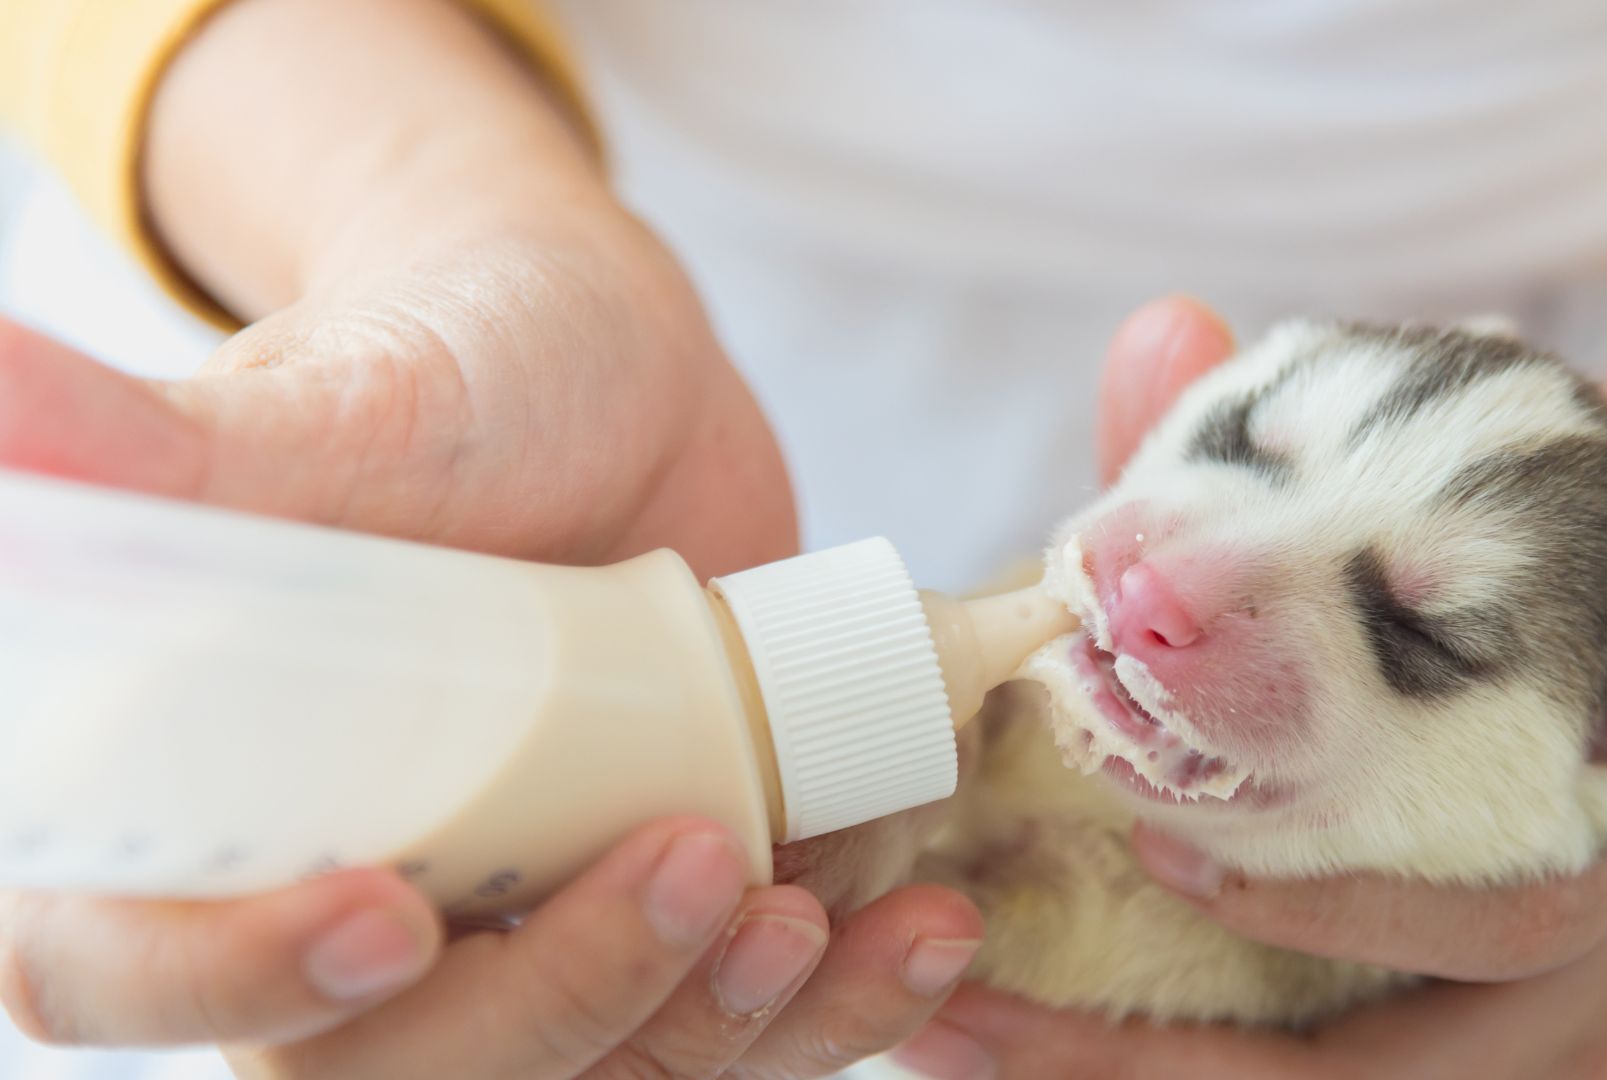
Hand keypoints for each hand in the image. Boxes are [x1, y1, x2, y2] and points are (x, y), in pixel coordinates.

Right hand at [1, 1, 985, 1066]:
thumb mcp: (335, 410)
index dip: (227, 981)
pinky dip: (825, 1002)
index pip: (122, 968)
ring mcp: (517, 923)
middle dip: (551, 1009)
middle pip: (390, 1071)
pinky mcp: (656, 912)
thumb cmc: (451, 372)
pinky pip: (723, 1021)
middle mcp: (344, 900)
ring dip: (713, 1029)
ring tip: (820, 919)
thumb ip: (171, 447)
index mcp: (196, 812)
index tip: (382, 912)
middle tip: (692, 869)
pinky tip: (910, 928)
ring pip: (584, 1070)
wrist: (621, 376)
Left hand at [891, 296, 1606, 1079]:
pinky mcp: (1539, 1067)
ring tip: (984, 1039)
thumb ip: (1282, 442)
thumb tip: (1163, 329)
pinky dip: (1210, 1079)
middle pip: (1427, 1069)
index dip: (1341, 898)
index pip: (1510, 904)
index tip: (1168, 848)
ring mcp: (1589, 1032)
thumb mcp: (1421, 519)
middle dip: (1198, 1056)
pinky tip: (1064, 1050)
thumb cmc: (1511, 590)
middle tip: (994, 1004)